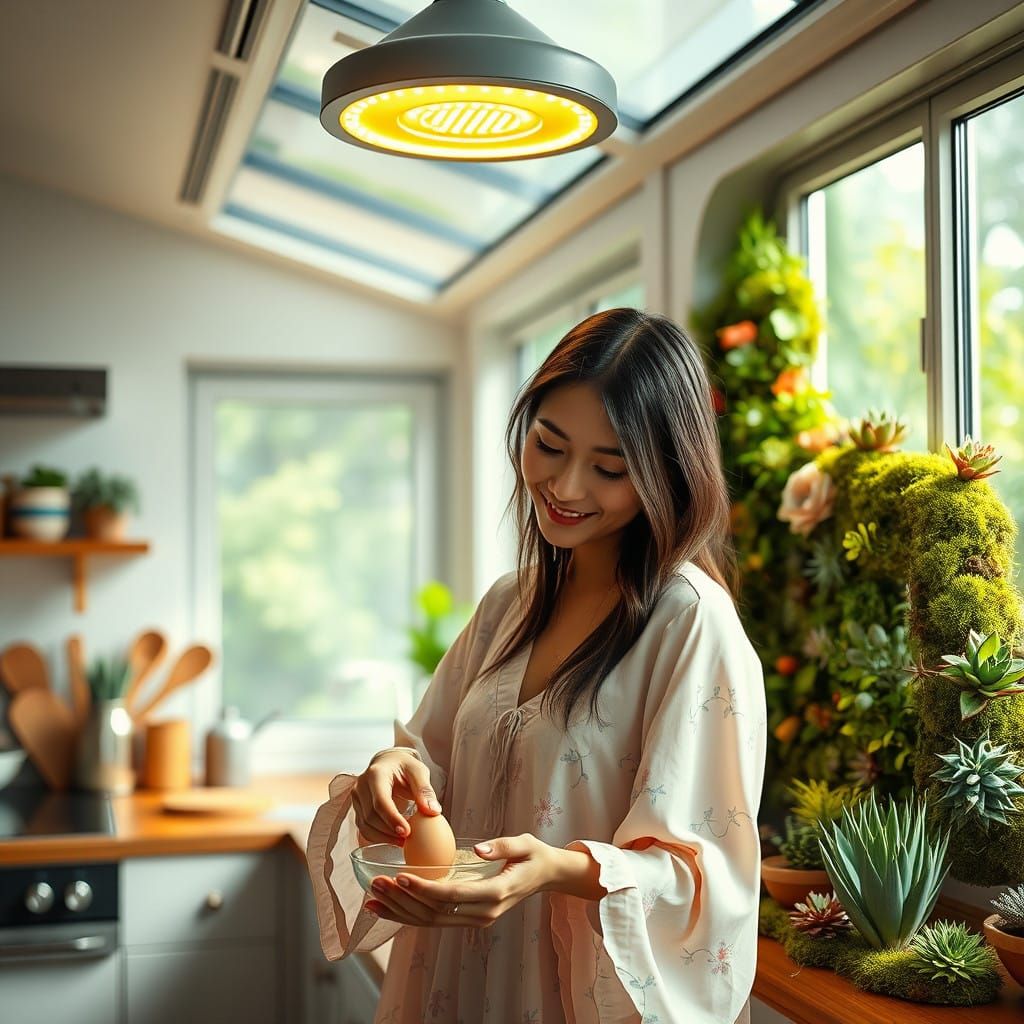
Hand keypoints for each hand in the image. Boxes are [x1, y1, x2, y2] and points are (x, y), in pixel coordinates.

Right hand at [351, 749, 441, 846]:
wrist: (389, 762)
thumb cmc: (403, 766)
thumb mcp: (418, 771)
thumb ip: (425, 790)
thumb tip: (433, 811)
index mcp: (376, 774)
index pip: (380, 801)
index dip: (392, 819)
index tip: (406, 832)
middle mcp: (361, 785)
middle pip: (371, 816)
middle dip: (389, 831)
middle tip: (408, 839)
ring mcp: (357, 797)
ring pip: (365, 825)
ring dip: (383, 837)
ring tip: (403, 841)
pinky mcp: (357, 807)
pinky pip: (364, 827)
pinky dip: (378, 836)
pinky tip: (393, 838)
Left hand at [365, 833, 559, 928]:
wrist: (545, 876)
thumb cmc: (533, 855)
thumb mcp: (524, 844)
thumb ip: (502, 846)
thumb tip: (479, 850)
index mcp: (495, 894)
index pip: (452, 895)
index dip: (424, 889)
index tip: (400, 876)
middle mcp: (483, 914)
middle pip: (436, 912)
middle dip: (403, 900)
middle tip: (376, 884)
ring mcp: (476, 919)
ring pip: (431, 922)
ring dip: (400, 912)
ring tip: (372, 898)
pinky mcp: (469, 918)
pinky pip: (435, 921)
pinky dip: (409, 916)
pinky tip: (388, 908)